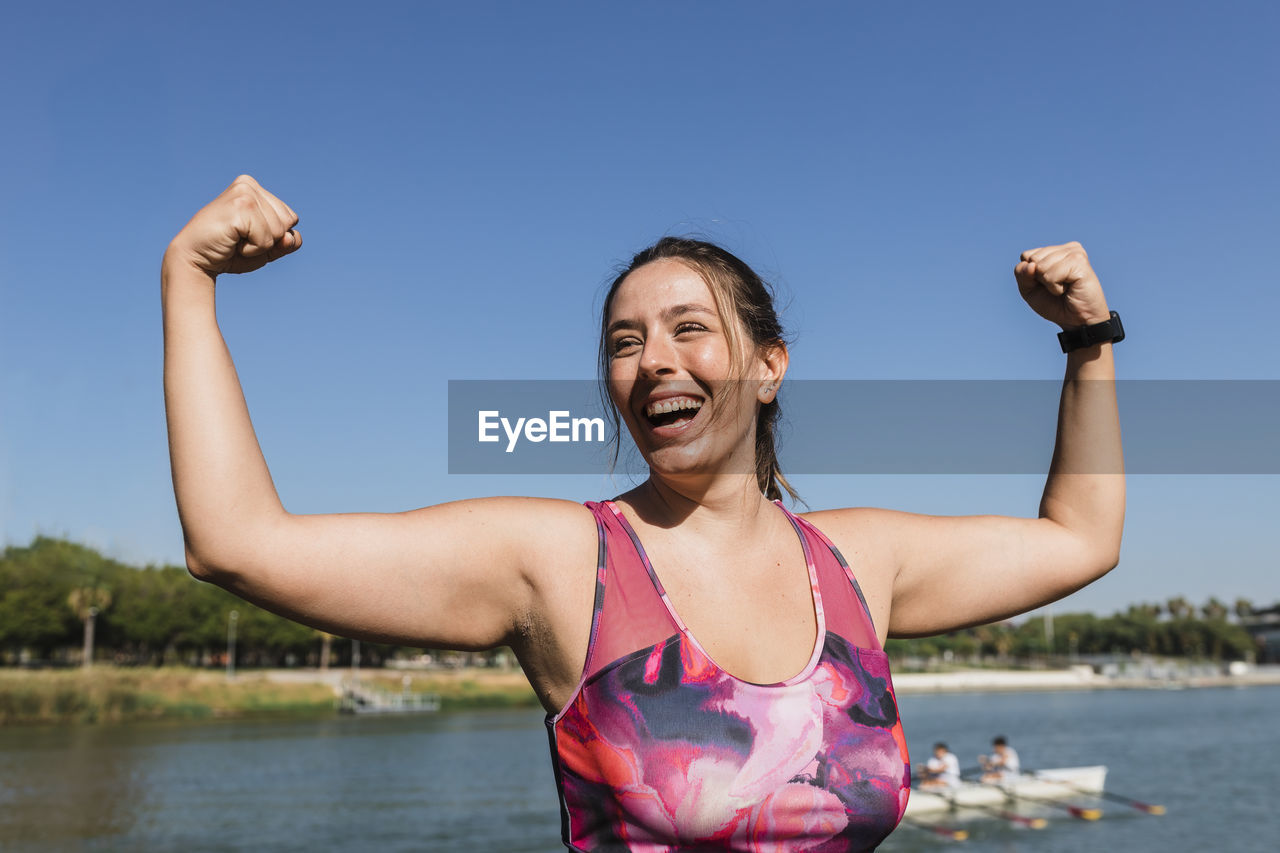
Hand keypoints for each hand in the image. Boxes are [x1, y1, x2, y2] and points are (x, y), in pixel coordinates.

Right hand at [164, 175, 300, 276]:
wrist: (196, 259)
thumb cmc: (230, 252)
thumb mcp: (266, 248)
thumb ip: (285, 242)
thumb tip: (290, 237)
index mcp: (255, 188)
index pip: (291, 218)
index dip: (274, 237)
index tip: (247, 235)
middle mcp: (249, 185)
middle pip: (288, 223)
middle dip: (269, 240)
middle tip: (240, 239)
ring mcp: (244, 193)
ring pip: (279, 231)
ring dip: (259, 246)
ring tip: (235, 240)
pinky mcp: (239, 208)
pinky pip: (266, 239)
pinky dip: (252, 250)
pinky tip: (232, 242)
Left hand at [1015, 241, 1109, 328]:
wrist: (1078, 321)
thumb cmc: (1055, 304)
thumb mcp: (1030, 290)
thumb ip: (1022, 275)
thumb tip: (1030, 265)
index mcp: (1055, 251)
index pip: (1026, 256)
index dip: (1029, 276)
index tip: (1046, 284)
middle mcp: (1066, 248)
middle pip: (1032, 259)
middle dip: (1039, 279)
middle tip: (1058, 286)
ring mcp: (1074, 253)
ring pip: (1040, 266)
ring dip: (1049, 284)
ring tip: (1064, 288)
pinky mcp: (1079, 262)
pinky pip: (1051, 275)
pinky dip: (1055, 288)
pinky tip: (1069, 288)